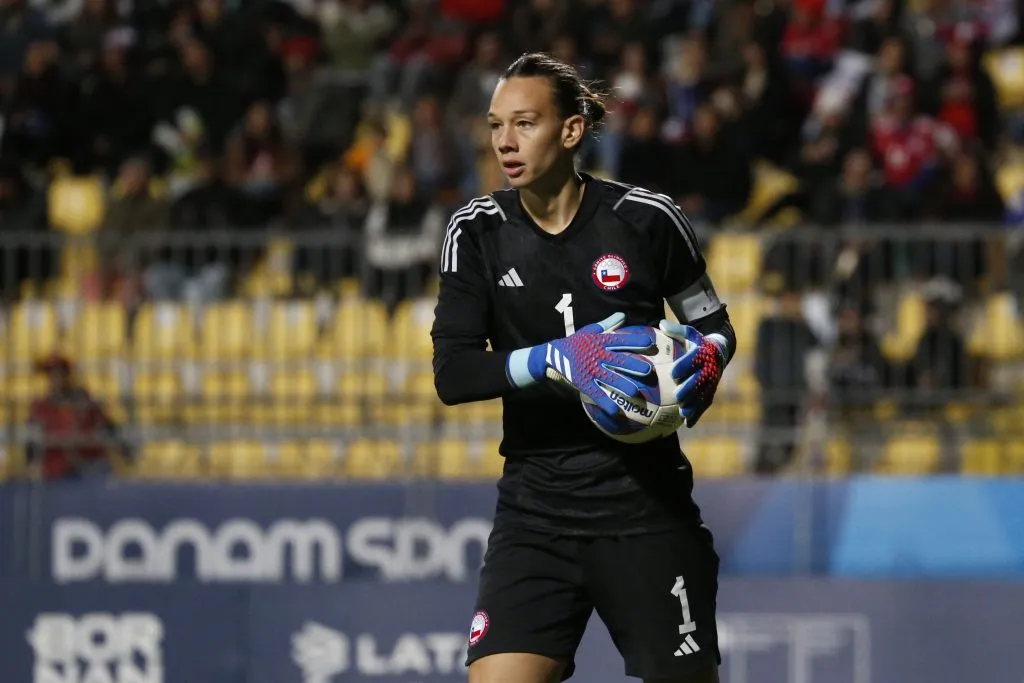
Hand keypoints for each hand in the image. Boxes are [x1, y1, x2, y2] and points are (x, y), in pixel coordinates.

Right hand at [507, 313, 653, 423]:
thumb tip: (623, 315)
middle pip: (618, 361)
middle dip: (633, 365)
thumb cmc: (576, 342)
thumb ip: (608, 324)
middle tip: (648, 371)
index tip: (650, 342)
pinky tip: (615, 411)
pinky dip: (605, 402)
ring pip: (609, 378)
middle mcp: (597, 355)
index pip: (620, 340)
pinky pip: (595, 393)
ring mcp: (590, 370)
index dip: (635, 341)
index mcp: (600, 342)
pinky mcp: (583, 382)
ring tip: (635, 392)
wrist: (553, 354)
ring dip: (622, 386)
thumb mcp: (591, 331)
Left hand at [659, 320, 726, 427]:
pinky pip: (705, 404)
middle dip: (689, 389)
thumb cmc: (696, 342)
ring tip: (682, 412)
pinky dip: (697, 414)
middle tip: (677, 396)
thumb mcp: (689, 334)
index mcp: (703, 354)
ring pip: (703, 395)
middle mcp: (709, 369)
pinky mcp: (711, 392)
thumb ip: (676, 330)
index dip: (685, 366)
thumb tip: (660, 325)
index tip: (674, 372)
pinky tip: (687, 423)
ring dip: (694, 405)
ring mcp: (711, 382)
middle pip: (699, 380)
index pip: (694, 360)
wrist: (719, 352)